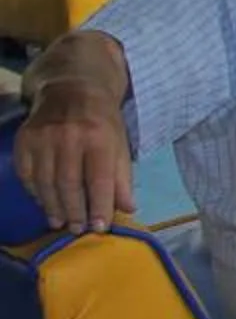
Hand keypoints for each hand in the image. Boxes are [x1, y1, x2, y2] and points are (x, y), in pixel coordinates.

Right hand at [14, 89, 135, 234]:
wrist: (73, 88)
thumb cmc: (102, 122)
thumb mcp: (120, 144)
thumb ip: (123, 177)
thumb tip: (128, 209)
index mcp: (99, 137)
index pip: (99, 179)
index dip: (99, 206)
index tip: (99, 228)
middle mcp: (69, 136)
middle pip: (69, 184)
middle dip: (74, 211)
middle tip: (77, 230)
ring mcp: (43, 138)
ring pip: (45, 182)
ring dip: (53, 207)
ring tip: (59, 222)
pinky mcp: (24, 140)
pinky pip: (26, 175)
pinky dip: (35, 192)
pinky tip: (44, 203)